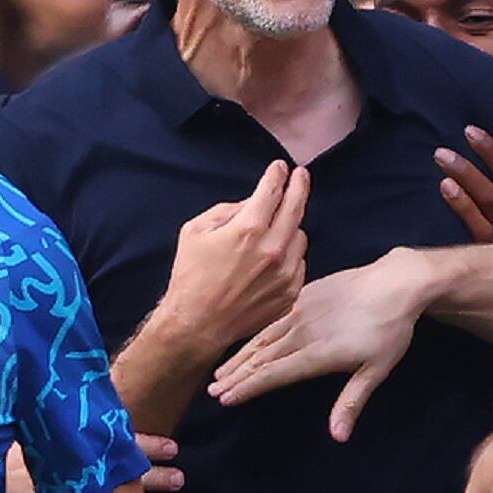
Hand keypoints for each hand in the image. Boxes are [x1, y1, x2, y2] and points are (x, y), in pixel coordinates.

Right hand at [155, 161, 308, 356]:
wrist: (197, 324)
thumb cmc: (191, 276)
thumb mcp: (196, 231)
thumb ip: (227, 210)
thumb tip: (251, 203)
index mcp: (248, 229)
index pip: (272, 191)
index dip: (277, 175)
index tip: (281, 168)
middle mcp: (273, 249)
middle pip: (296, 207)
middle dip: (299, 186)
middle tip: (301, 176)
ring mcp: (285, 274)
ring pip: (300, 237)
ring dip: (290, 228)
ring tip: (274, 232)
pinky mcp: (289, 294)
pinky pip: (299, 264)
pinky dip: (290, 257)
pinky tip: (274, 260)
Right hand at [207, 247, 431, 440]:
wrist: (395, 282)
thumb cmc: (390, 330)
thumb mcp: (377, 370)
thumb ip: (351, 401)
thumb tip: (338, 437)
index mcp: (317, 353)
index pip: (274, 374)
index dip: (248, 387)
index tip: (226, 399)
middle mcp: (302, 332)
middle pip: (262, 358)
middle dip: (236, 375)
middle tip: (213, 390)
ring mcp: (301, 311)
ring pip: (263, 337)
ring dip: (240, 356)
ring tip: (220, 370)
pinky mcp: (304, 296)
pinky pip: (273, 318)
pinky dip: (255, 333)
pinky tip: (246, 341)